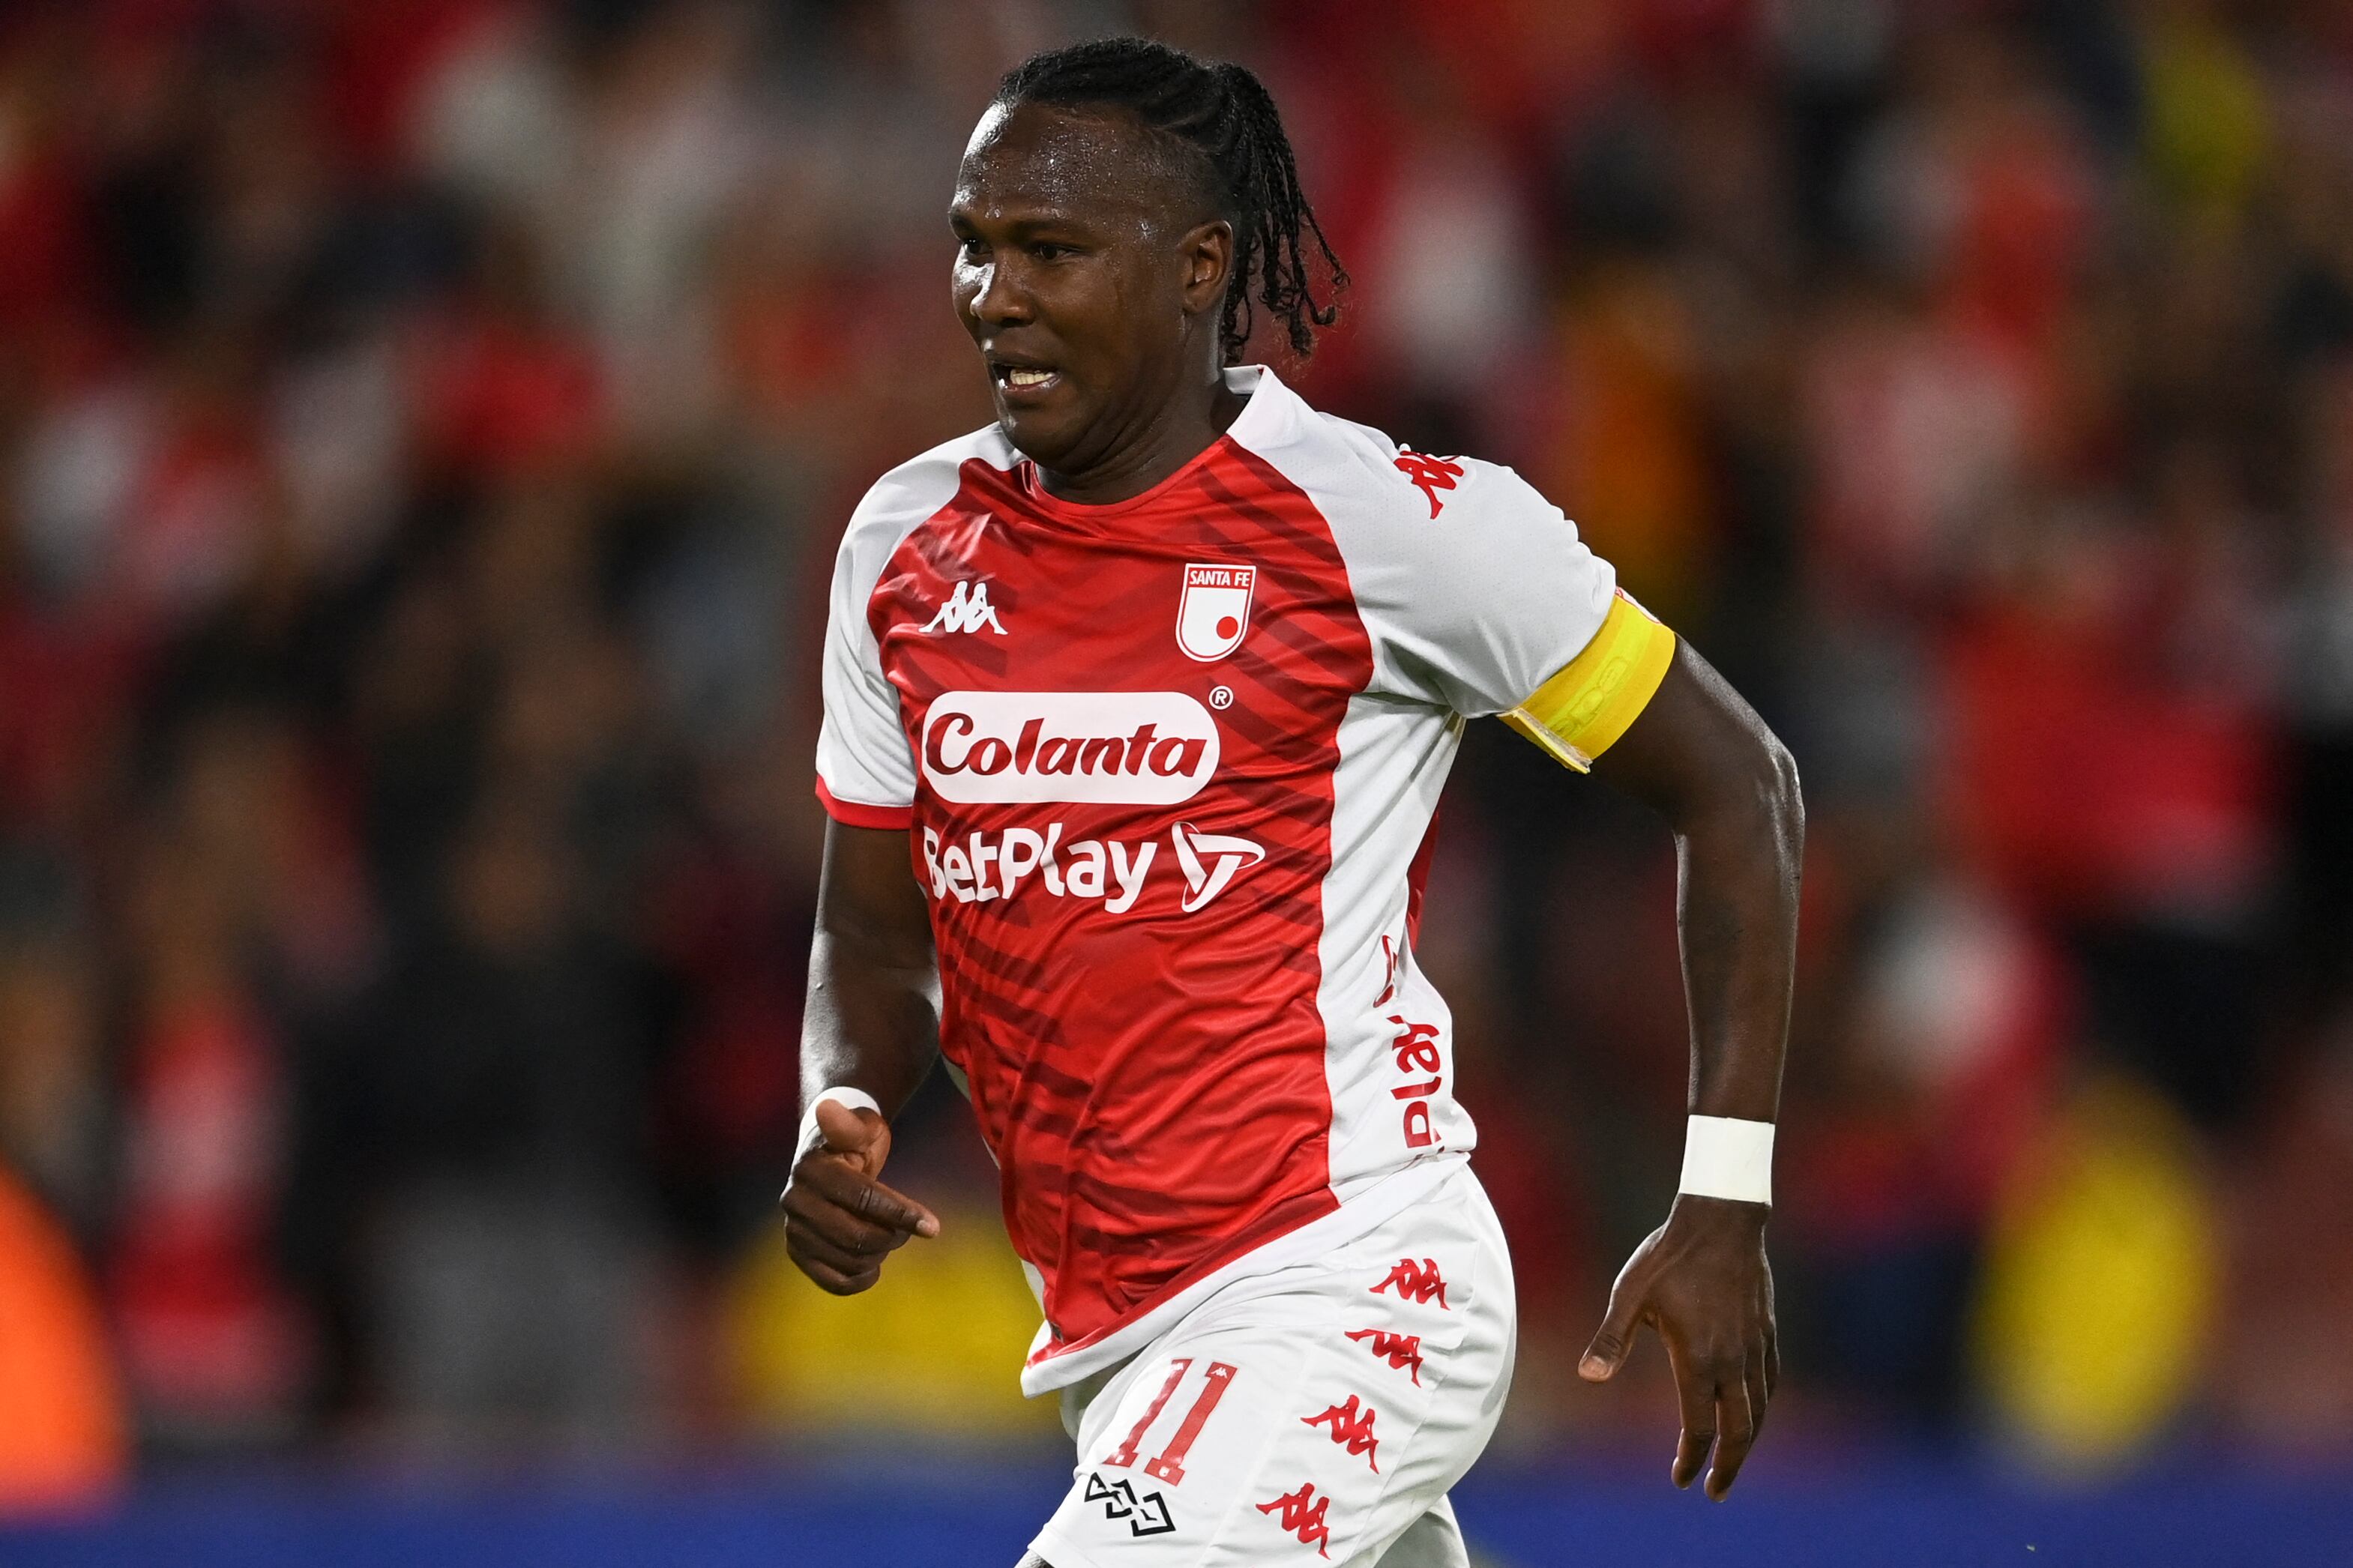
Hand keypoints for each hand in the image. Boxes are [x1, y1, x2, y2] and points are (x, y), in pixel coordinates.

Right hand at [781, 1099, 940, 1293]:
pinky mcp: (798, 1252)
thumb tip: (828, 1106)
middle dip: (892, 1237)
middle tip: (909, 1230)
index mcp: (812, 1169)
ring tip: (891, 1240)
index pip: (862, 1198)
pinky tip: (874, 1267)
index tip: (933, 1227)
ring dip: (878, 1257)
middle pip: (855, 1235)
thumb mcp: (861, 1127)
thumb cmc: (855, 1140)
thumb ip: (850, 1123)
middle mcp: (795, 1201)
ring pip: (845, 1261)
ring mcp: (793, 1229)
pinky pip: (830, 1281)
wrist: (831, 1159)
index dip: (900, 1213)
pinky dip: (858, 1280)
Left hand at [1578, 1194, 1777, 1499]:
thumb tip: (1587, 1377)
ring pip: (1759, 1409)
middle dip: (1728, 1466)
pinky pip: (1770, 1381)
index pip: (1698, 1427)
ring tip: (1734, 1460)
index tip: (1681, 1480)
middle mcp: (1733, 1361)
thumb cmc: (1668, 1256)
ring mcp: (1755, 1347)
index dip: (1690, 1458)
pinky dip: (1761, 1406)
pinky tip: (1753, 1409)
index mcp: (1698, 1359)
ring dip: (1748, 1441)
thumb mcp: (1630, 1295)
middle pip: (1739, 1431)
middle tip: (1715, 1492)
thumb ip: (1611, 1339)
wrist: (1721, 1219)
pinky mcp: (1766, 1331)